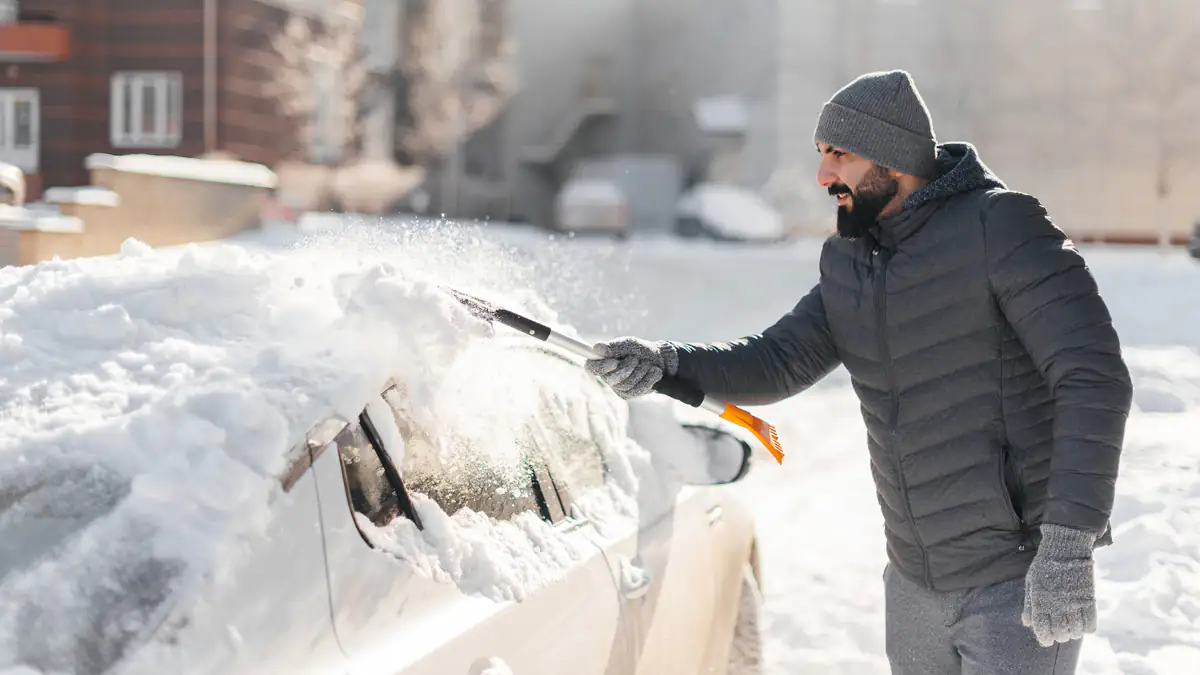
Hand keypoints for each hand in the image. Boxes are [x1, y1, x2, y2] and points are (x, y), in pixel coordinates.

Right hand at [584, 337, 677, 398]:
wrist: (660, 360)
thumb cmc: (640, 350)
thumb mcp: (628, 344)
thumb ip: (613, 347)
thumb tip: (596, 348)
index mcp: (603, 362)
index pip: (591, 367)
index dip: (601, 367)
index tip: (614, 362)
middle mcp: (608, 377)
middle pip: (612, 379)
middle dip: (628, 367)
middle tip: (636, 359)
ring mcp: (619, 388)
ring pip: (627, 385)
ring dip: (641, 371)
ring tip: (647, 364)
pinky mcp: (630, 395)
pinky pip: (637, 390)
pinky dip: (648, 378)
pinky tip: (653, 372)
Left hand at [1022, 523, 1098, 646]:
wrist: (1066, 547)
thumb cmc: (1045, 564)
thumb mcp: (1031, 581)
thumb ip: (1029, 603)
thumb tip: (1026, 623)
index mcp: (1040, 600)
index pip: (1042, 628)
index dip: (1044, 638)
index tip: (1046, 640)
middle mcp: (1056, 604)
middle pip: (1060, 633)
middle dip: (1059, 636)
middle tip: (1059, 633)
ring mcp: (1073, 602)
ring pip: (1075, 631)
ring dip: (1073, 633)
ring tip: (1071, 629)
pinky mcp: (1088, 598)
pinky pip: (1090, 622)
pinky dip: (1087, 628)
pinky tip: (1084, 625)